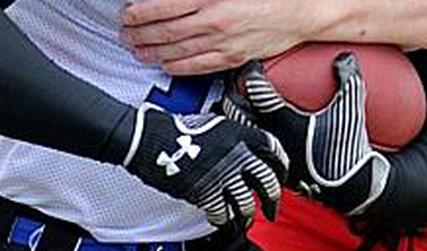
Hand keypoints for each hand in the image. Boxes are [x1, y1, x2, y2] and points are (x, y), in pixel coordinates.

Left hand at [121, 0, 328, 74]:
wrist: (301, 11)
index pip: (162, 7)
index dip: (140, 13)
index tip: (128, 15)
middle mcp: (214, 22)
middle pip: (165, 32)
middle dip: (140, 34)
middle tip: (126, 34)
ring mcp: (222, 44)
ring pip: (177, 52)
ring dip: (153, 53)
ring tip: (138, 51)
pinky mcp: (232, 58)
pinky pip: (198, 67)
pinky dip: (177, 67)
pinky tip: (165, 65)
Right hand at [123, 105, 288, 226]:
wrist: (150, 139)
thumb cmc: (177, 129)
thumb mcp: (213, 123)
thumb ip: (234, 136)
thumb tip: (246, 151)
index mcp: (241, 135)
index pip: (274, 151)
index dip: (282, 166)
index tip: (281, 175)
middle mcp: (237, 156)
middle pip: (268, 182)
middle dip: (273, 199)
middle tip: (273, 209)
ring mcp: (222, 176)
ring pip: (246, 202)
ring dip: (247, 214)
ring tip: (245, 219)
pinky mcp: (206, 193)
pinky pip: (223, 213)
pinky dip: (223, 219)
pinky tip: (221, 219)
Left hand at [224, 54, 390, 216]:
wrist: (350, 186)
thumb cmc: (348, 148)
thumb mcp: (351, 108)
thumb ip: (348, 79)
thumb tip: (344, 57)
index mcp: (285, 120)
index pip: (257, 91)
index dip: (252, 74)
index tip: (254, 67)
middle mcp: (272, 137)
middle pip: (237, 111)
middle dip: (234, 94)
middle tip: (237, 85)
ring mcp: (270, 154)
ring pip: (241, 131)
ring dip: (236, 117)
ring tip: (236, 107)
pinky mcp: (273, 168)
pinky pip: (251, 149)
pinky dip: (246, 137)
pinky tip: (250, 134)